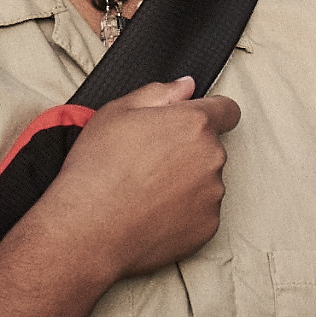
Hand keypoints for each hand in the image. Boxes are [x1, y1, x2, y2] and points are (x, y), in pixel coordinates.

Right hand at [21, 77, 240, 284]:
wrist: (88, 230)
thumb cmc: (98, 169)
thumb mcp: (116, 112)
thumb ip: (159, 92)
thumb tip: (186, 86)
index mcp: (194, 124)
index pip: (227, 110)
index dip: (211, 112)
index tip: (192, 123)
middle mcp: (213, 157)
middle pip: (211, 147)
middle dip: (188, 150)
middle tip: (150, 162)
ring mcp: (213, 195)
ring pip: (207, 181)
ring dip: (187, 182)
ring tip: (147, 192)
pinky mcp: (208, 227)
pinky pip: (202, 213)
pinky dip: (184, 213)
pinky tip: (152, 214)